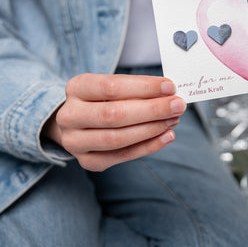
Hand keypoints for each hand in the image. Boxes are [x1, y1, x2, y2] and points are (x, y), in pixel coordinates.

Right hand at [43, 73, 185, 170]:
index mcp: (75, 88)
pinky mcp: (87, 161)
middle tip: (178, 105)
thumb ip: (136, 88)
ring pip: (117, 138)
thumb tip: (170, 93)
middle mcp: (69, 115)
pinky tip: (167, 136)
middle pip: (114, 115)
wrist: (78, 122)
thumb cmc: (102, 98)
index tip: (170, 86)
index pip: (111, 86)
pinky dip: (148, 147)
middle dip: (151, 110)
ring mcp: (75, 141)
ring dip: (151, 129)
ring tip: (174, 120)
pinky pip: (121, 156)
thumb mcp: (111, 85)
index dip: (143, 87)